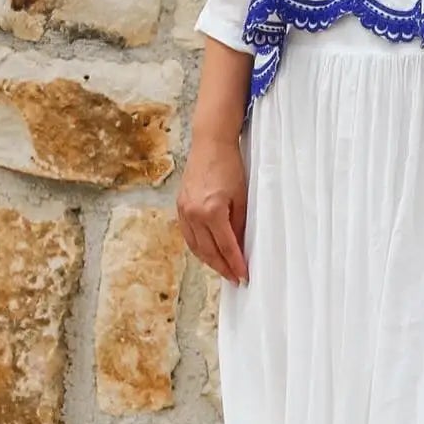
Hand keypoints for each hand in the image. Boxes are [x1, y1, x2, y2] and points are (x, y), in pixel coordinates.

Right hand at [176, 134, 248, 283]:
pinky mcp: (180, 207)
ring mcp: (184, 211)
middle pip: (208, 251)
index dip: (235, 264)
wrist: (210, 144)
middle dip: (222, 267)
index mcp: (211, 211)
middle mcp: (194, 214)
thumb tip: (242, 248)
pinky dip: (199, 248)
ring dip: (210, 261)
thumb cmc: (230, 166)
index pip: (225, 247)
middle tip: (235, 278)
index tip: (244, 277)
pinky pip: (189, 236)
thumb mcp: (242, 197)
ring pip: (196, 246)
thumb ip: (240, 225)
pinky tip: (209, 253)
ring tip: (223, 270)